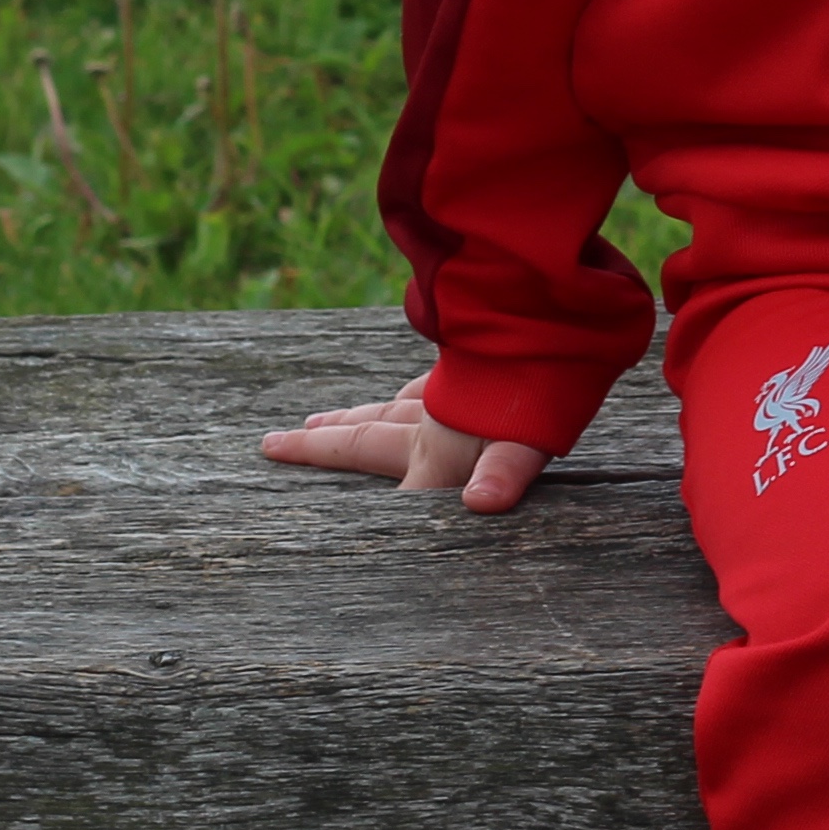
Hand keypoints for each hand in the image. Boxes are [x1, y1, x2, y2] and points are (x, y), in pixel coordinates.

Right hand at [258, 371, 551, 512]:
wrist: (557, 325)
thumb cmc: (538, 393)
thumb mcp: (521, 441)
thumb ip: (501, 475)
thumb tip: (481, 504)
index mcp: (433, 446)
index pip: (368, 463)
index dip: (318, 458)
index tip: (270, 448)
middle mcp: (431, 419)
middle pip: (366, 433)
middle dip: (322, 442)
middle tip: (277, 440)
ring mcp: (449, 391)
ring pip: (391, 405)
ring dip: (359, 415)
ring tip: (327, 419)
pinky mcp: (472, 369)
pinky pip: (428, 384)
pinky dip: (411, 391)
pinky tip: (415, 390)